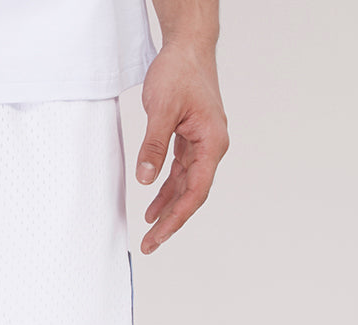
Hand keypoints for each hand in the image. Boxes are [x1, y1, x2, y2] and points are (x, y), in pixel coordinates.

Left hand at [135, 40, 228, 254]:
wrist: (187, 46)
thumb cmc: (180, 71)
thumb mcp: (161, 109)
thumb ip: (154, 145)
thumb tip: (145, 177)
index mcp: (212, 142)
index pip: (195, 191)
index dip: (176, 218)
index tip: (158, 236)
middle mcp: (211, 147)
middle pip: (192, 194)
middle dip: (171, 221)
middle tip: (150, 244)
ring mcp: (202, 144)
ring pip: (185, 186)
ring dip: (168, 209)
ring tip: (150, 231)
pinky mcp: (191, 140)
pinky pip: (180, 173)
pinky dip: (166, 190)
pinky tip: (153, 205)